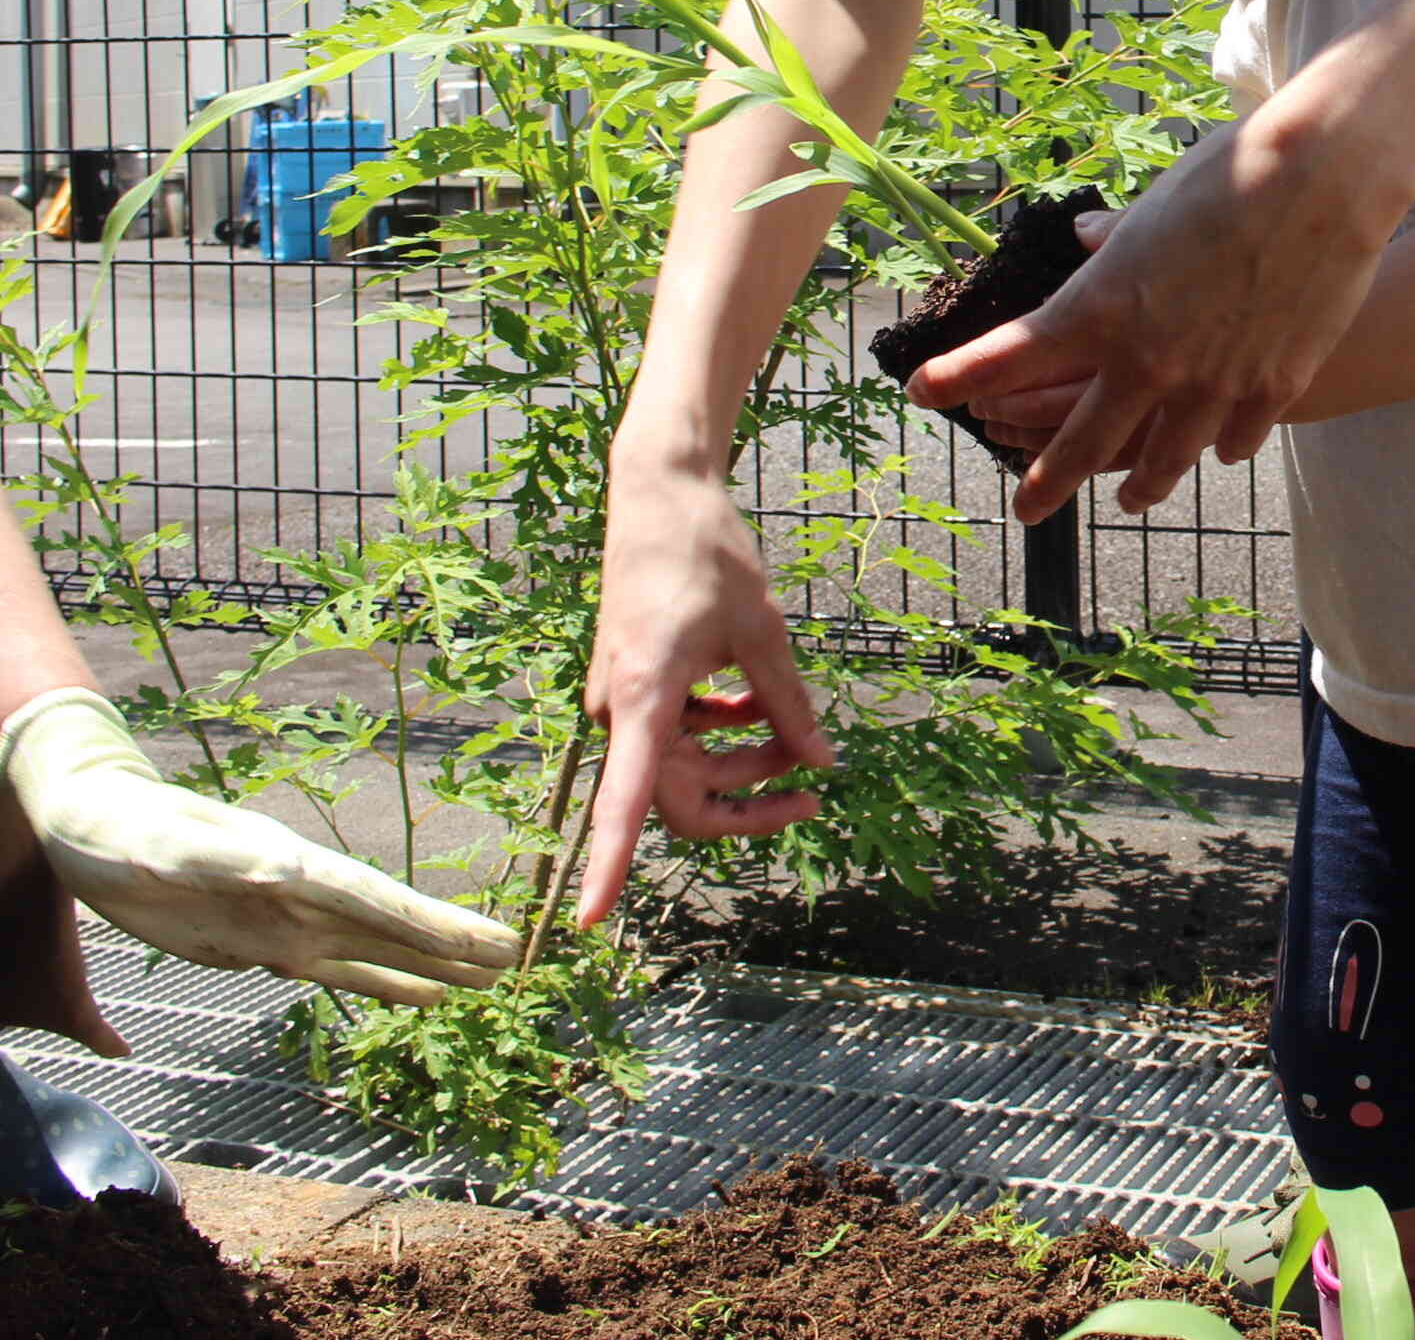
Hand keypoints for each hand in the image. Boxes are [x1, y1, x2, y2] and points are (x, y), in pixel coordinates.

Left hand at [0, 689, 520, 1003]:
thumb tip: (284, 873)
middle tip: (512, 961)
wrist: (87, 824)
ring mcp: (283, 921)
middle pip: (387, 925)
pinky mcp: (259, 945)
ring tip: (484, 982)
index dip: (428, 925)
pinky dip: (381, 982)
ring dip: (426, 966)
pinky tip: (419, 996)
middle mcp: (298, 894)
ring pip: (371, 950)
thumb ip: (213, 859)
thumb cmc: (116, 830)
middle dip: (449, 944)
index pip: (371, 901)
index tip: (483, 942)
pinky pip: (335, 969)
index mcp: (284, 867)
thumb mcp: (158, 845)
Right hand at [571, 461, 836, 923]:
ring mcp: (626, 700)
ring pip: (686, 767)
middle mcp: (622, 710)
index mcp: (645, 698)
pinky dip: (722, 730)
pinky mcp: (636, 687)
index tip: (590, 921)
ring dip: (743, 760)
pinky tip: (758, 702)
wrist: (658, 493)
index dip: (609, 865)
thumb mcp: (764, 630)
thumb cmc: (706, 553)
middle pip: (681, 797)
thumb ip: (790, 704)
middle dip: (747, 801)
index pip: (626, 803)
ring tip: (796, 730)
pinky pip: (680, 736)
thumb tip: (824, 764)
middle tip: (813, 787)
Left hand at [911, 114, 1397, 521]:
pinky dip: (1222, 447)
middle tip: (1025, 508)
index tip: (924, 392)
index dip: (958, 376)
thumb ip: (1116, 239)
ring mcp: (1211, 383)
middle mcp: (1145, 359)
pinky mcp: (1272, 388)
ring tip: (1130, 499)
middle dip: (1044, 481)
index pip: (1008, 356)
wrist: (1323, 178)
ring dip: (1142, 483)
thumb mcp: (1155, 202)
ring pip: (1163, 460)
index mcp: (1100, 307)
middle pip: (1079, 442)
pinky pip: (1235, 440)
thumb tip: (1087, 239)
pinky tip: (1219, 452)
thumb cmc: (1232, 172)